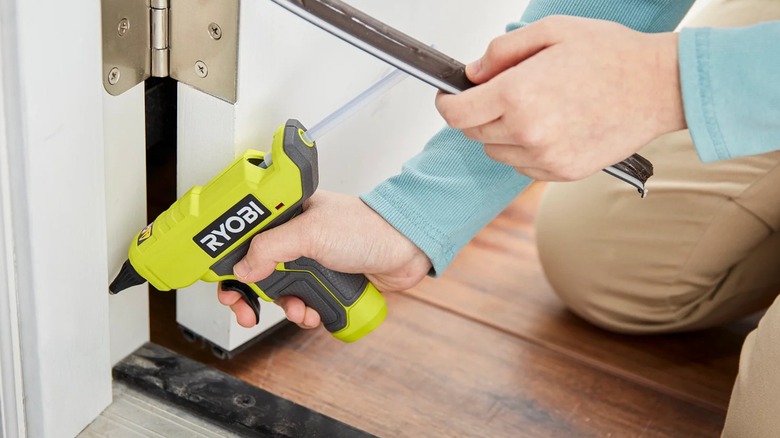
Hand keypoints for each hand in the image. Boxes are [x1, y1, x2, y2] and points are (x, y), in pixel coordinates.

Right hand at [217, 190, 430, 328]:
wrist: (407, 248)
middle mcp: (295, 237)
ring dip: (285, 306)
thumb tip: (242, 269)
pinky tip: (314, 313)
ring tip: (297, 310)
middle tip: (246, 310)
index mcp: (286, 215)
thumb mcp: (310, 233)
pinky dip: (306, 312)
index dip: (229, 263)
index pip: (245, 238)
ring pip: (282, 291)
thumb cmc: (367, 227)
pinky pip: (305, 302)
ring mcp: (312, 260)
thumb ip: (270, 248)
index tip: (226, 286)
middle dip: (253, 294)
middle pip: (258, 270)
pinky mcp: (328, 280)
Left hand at [435, 16, 685, 180]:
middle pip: (473, 133)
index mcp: (518, 94)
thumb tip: (473, 73)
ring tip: (534, 108)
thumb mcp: (551, 30)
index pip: (456, 113)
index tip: (449, 96)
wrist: (659, 87)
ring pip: (496, 151)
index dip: (447, 102)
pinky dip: (524, 149)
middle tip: (499, 94)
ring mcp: (545, 157)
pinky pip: (522, 165)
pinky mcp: (562, 172)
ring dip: (501, 132)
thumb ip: (502, 51)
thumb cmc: (612, 55)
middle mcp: (527, 131)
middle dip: (477, 113)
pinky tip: (550, 126)